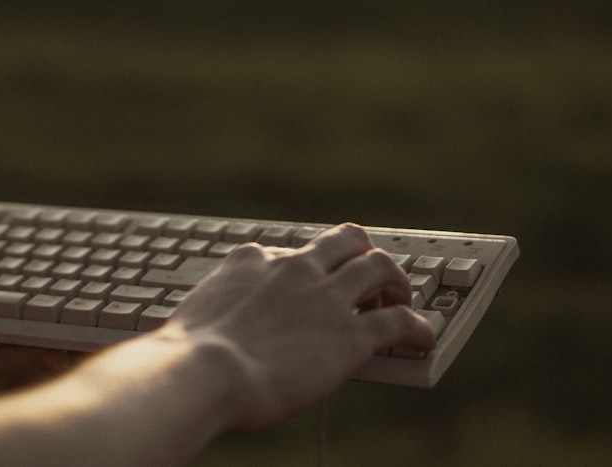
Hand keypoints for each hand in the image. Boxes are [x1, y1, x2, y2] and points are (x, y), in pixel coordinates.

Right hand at [170, 223, 436, 428]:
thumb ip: (216, 310)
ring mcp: (326, 298)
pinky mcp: (350, 337)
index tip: (312, 281)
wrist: (202, 373)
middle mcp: (295, 268)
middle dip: (362, 254)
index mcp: (254, 261)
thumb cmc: (187, 356)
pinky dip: (419, 327)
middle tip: (369, 279)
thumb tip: (207, 329)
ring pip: (380, 267)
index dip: (308, 267)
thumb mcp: (197, 315)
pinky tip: (423, 338)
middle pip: (346, 240)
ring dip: (396, 282)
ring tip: (401, 300)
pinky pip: (400, 321)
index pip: (292, 250)